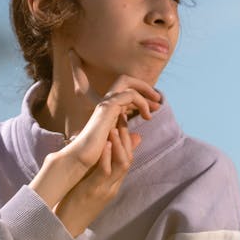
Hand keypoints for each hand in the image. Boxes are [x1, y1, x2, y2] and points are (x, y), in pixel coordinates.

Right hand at [28, 50, 159, 208]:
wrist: (81, 159)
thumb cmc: (95, 156)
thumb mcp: (117, 144)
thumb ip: (127, 138)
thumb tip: (138, 137)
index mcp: (108, 111)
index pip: (126, 94)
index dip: (141, 98)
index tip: (155, 108)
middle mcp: (106, 104)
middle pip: (125, 80)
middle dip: (143, 86)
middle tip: (158, 99)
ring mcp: (105, 104)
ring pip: (126, 81)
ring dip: (144, 90)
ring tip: (156, 105)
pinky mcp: (108, 108)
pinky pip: (129, 95)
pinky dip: (141, 101)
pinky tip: (146, 116)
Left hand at [55, 122, 140, 236]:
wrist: (63, 229)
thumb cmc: (73, 205)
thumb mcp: (89, 185)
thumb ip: (98, 169)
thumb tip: (102, 150)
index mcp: (112, 184)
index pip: (128, 158)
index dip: (127, 138)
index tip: (121, 121)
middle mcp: (112, 186)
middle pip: (129, 158)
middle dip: (126, 137)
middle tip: (121, 119)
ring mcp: (105, 190)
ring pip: (122, 164)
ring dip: (119, 144)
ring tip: (114, 128)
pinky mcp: (93, 192)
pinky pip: (104, 173)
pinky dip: (106, 157)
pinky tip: (103, 145)